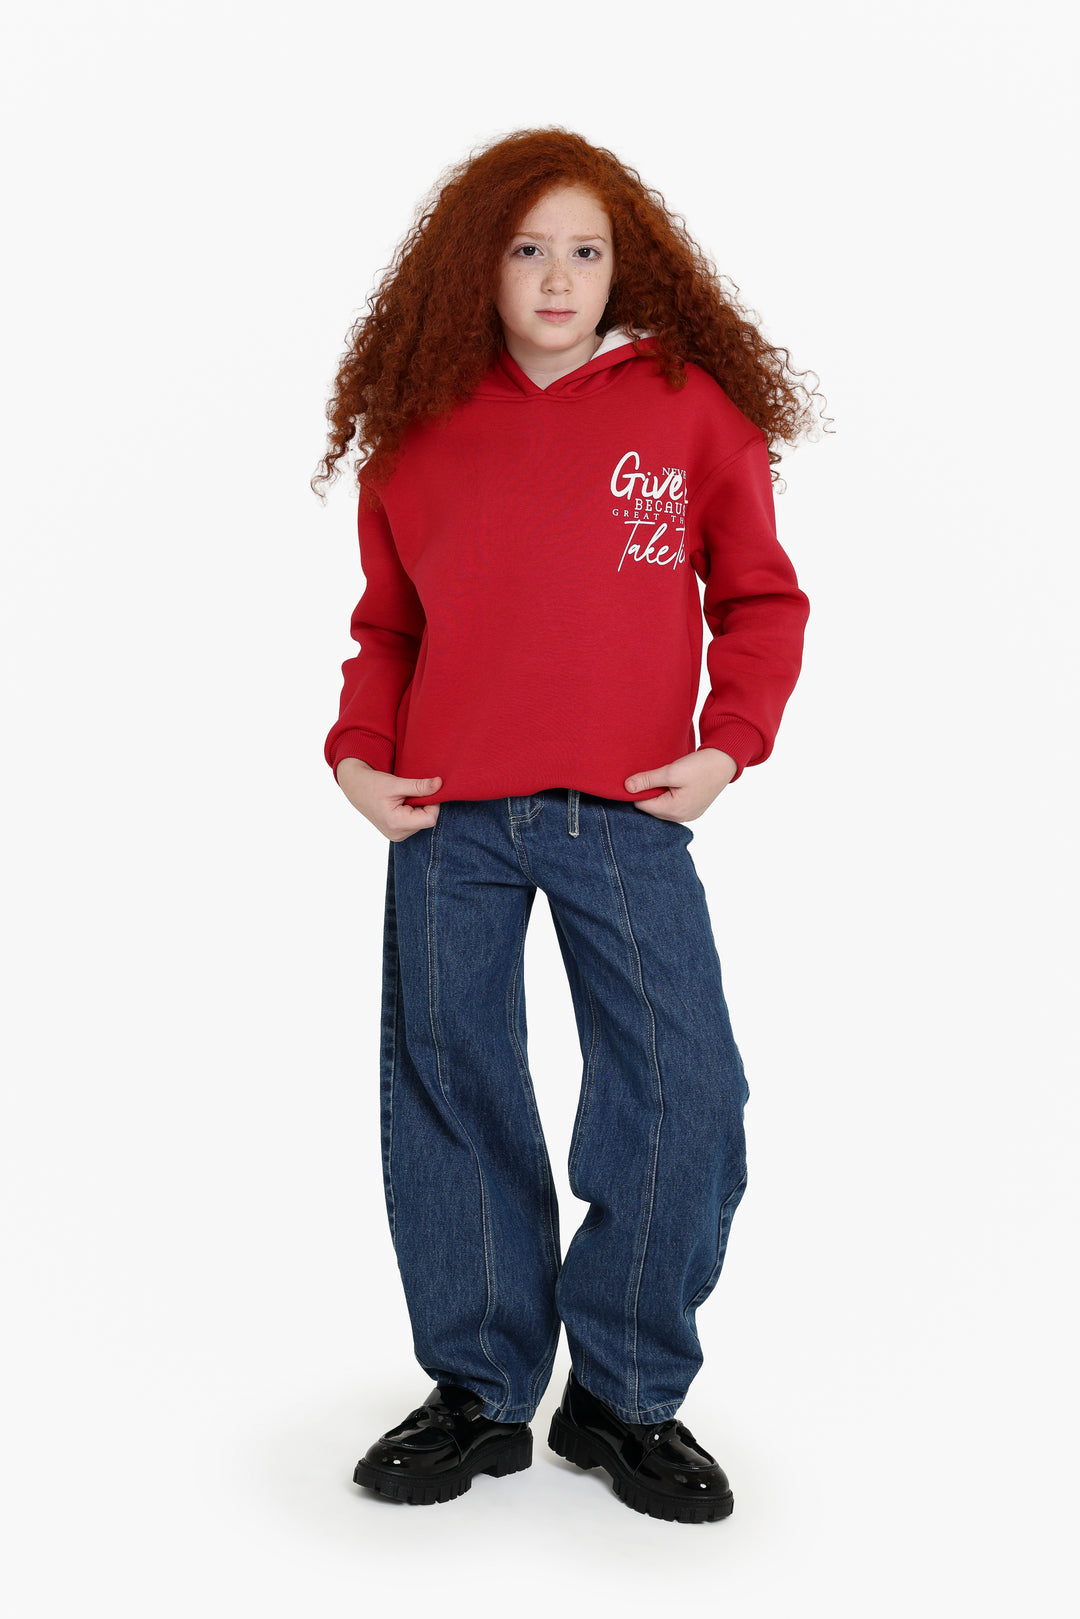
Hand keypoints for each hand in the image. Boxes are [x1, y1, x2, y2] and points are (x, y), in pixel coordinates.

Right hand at [335, 758, 443, 840]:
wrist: (356, 788)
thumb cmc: (373, 784)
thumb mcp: (396, 783)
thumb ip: (419, 786)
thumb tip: (440, 783)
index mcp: (396, 823)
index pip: (430, 819)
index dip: (433, 803)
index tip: (425, 790)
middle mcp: (397, 834)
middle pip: (427, 821)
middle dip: (424, 805)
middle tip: (409, 793)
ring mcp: (397, 836)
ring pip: (422, 822)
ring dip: (418, 808)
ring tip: (402, 799)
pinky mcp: (397, 833)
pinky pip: (415, 824)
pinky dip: (413, 812)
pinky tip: (402, 805)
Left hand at [623, 749, 737, 820]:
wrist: (725, 762)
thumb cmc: (701, 766)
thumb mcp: (671, 771)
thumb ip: (648, 780)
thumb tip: (626, 787)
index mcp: (674, 811)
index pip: (642, 805)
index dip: (637, 791)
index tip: (639, 777)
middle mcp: (681, 818)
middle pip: (652, 808)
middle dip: (649, 793)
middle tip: (653, 775)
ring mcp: (689, 815)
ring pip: (662, 807)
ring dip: (659, 794)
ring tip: (665, 778)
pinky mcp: (694, 809)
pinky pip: (674, 806)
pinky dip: (670, 795)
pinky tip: (674, 783)